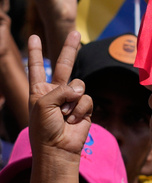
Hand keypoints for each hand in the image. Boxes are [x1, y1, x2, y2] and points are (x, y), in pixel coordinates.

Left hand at [27, 32, 91, 157]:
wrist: (57, 149)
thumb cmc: (44, 128)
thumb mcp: (43, 103)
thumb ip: (61, 89)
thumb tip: (80, 90)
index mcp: (39, 90)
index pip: (37, 67)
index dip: (35, 52)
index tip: (33, 37)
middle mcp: (56, 92)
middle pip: (64, 65)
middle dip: (70, 49)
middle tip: (75, 33)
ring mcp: (71, 100)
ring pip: (79, 85)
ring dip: (72, 100)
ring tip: (65, 115)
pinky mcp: (85, 109)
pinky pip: (87, 100)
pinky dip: (80, 110)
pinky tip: (74, 121)